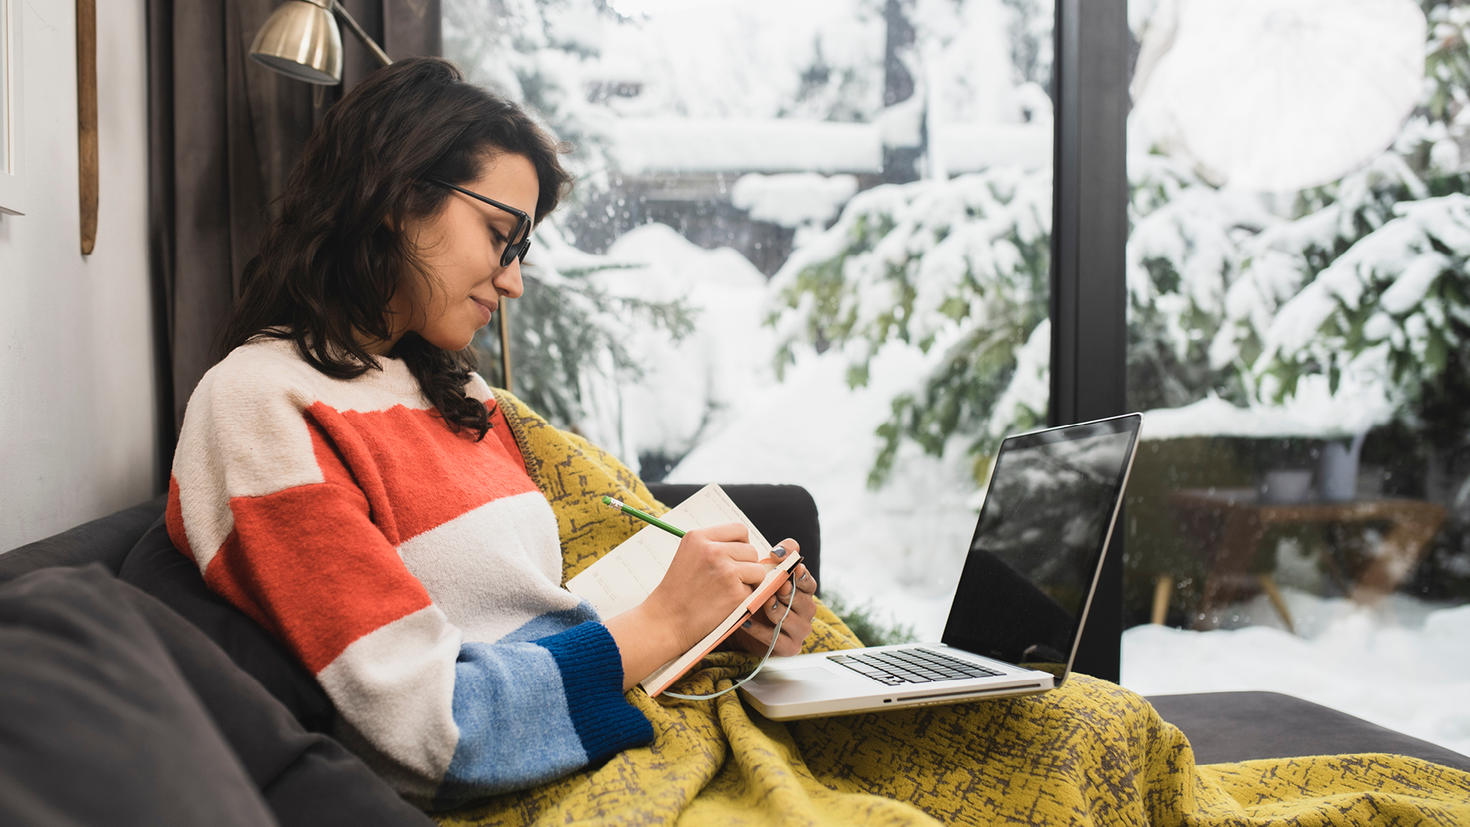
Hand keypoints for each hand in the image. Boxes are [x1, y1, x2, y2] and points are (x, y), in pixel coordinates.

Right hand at [636, 523, 770, 651]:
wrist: (666, 621)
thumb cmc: (677, 593)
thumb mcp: (688, 556)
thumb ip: (713, 546)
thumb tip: (746, 545)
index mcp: (698, 537)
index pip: (739, 530)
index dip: (742, 544)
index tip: (736, 557)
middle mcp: (712, 550)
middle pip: (751, 550)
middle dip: (745, 565)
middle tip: (727, 581)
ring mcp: (725, 570)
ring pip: (757, 570)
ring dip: (749, 582)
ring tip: (726, 591)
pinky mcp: (735, 592)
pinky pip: (755, 590)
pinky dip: (745, 599)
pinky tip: (725, 603)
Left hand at [727, 541, 816, 656]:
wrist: (742, 625)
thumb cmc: (757, 595)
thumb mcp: (765, 574)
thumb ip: (779, 558)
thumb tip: (785, 549)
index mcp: (802, 592)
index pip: (808, 583)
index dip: (802, 577)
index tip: (795, 569)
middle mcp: (805, 612)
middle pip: (803, 602)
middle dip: (789, 593)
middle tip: (778, 586)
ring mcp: (799, 631)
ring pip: (791, 620)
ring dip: (776, 610)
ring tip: (763, 602)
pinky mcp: (788, 648)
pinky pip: (776, 639)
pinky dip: (760, 630)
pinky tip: (747, 622)